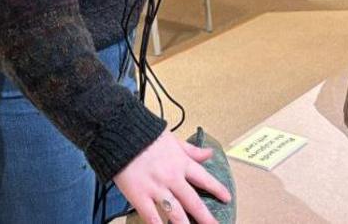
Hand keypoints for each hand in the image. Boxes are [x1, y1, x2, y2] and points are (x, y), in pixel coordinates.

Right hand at [113, 129, 231, 223]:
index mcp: (181, 162)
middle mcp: (172, 177)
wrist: (120, 132)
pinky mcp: (139, 195)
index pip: (205, 178)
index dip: (217, 189)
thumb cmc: (144, 134)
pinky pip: (151, 216)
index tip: (227, 199)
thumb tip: (209, 153)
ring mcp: (156, 188)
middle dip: (206, 218)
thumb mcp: (172, 139)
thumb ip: (191, 150)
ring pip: (176, 213)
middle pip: (193, 202)